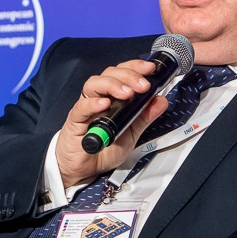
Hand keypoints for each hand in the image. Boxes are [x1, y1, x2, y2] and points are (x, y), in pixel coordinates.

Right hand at [55, 59, 168, 187]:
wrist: (85, 169)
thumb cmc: (105, 148)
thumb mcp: (132, 133)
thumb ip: (145, 117)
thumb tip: (161, 100)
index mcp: (112, 96)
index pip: (122, 73)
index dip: (135, 67)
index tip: (150, 69)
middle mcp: (98, 97)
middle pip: (109, 74)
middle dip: (128, 76)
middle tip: (143, 85)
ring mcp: (86, 107)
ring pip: (94, 84)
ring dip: (112, 85)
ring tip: (127, 93)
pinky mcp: (75, 120)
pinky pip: (82, 107)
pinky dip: (93, 103)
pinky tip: (105, 104)